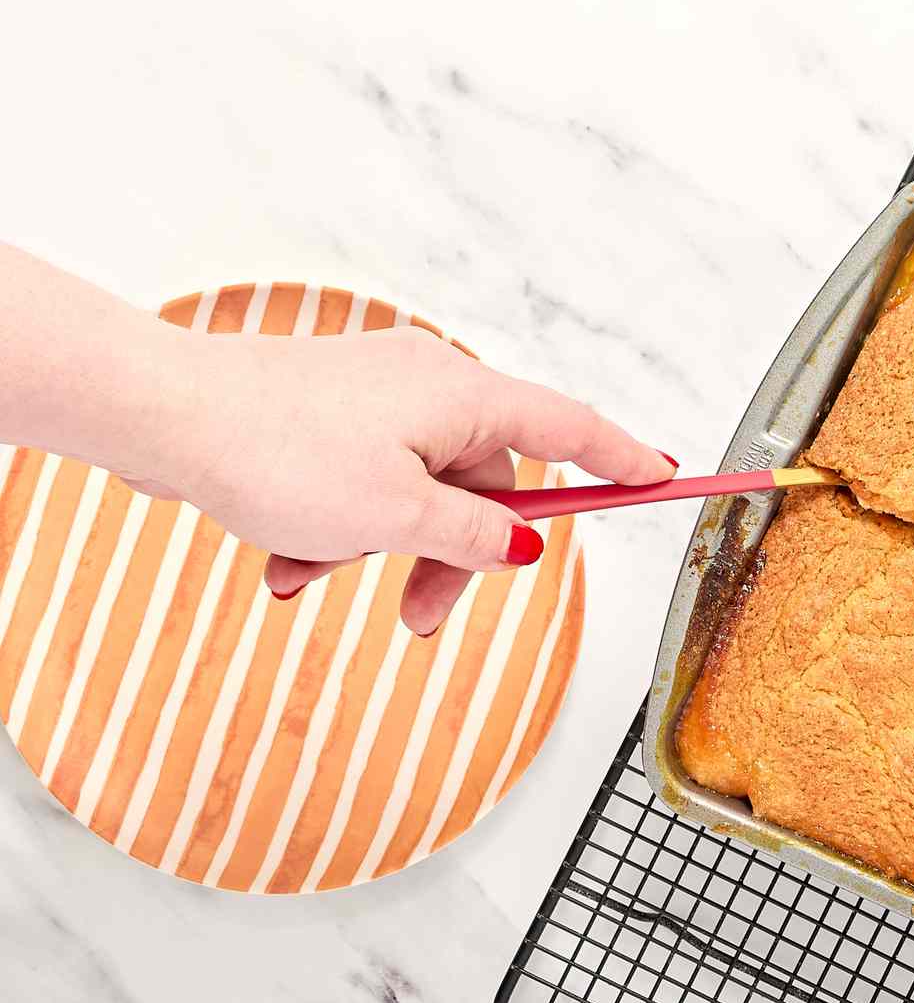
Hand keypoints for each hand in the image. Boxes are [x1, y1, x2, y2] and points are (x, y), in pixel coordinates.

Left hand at [124, 324, 674, 634]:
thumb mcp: (398, 515)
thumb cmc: (277, 451)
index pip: (570, 429)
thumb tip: (521, 546)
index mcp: (463, 395)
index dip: (621, 459)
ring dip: (379, 550)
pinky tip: (288, 564)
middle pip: (486, 483)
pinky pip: (366, 483)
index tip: (663, 476)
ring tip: (316, 578)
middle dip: (453, 555)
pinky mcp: (330, 416)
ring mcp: (376, 399)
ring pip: (417, 492)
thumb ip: (475, 536)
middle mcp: (428, 387)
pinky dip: (339, 530)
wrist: (161, 414)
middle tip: (420, 615)